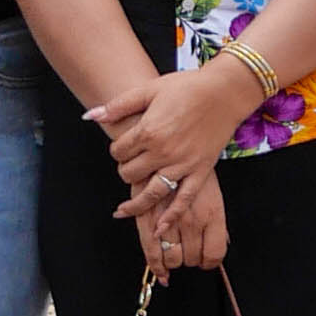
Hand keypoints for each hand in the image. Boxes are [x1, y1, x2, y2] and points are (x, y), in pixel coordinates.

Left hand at [90, 68, 235, 205]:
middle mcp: (162, 152)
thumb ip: (119, 105)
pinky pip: (183, 200)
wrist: (225, 91)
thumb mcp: (150, 90)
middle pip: (130, 173)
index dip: (117, 150)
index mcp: (148, 131)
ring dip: (135, 205)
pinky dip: (171, 216)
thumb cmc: (188, 86)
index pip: (118, 152)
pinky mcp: (200, 171)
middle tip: (132, 164)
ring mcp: (182, 165)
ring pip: (151, 193)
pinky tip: (160, 228)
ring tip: (124, 210)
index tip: (125, 145)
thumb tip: (90, 116)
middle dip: (126, 170)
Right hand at [129, 162, 228, 277]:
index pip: (215, 253)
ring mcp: (169, 220)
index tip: (205, 260)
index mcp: (212, 213)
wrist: (164, 140)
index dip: (209, 261)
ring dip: (171, 263)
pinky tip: (160, 271)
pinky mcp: (147, 217)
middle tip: (185, 253)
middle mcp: (192, 220)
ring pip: (170, 258)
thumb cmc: (191, 163)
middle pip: (191, 258)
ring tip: (171, 255)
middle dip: (188, 260)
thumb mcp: (212, 187)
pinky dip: (155, 264)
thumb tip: (221, 242)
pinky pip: (150, 250)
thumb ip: (214, 217)